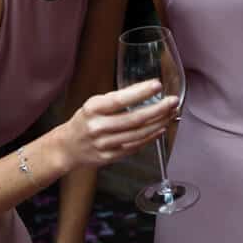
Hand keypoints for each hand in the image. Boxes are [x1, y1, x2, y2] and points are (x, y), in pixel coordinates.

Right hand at [57, 80, 177, 169]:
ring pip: (138, 134)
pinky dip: (150, 137)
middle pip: (133, 119)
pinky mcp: (110, 157)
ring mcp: (104, 144)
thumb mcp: (94, 104)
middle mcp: (98, 127)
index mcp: (93, 109)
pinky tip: (160, 128)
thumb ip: (117, 99)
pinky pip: (135, 146)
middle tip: (173, 101)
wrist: (68, 147)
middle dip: (157, 110)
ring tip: (171, 113)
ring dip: (158, 123)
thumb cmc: (85, 120)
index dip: (140, 92)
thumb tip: (146, 90)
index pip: (119, 100)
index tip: (157, 85)